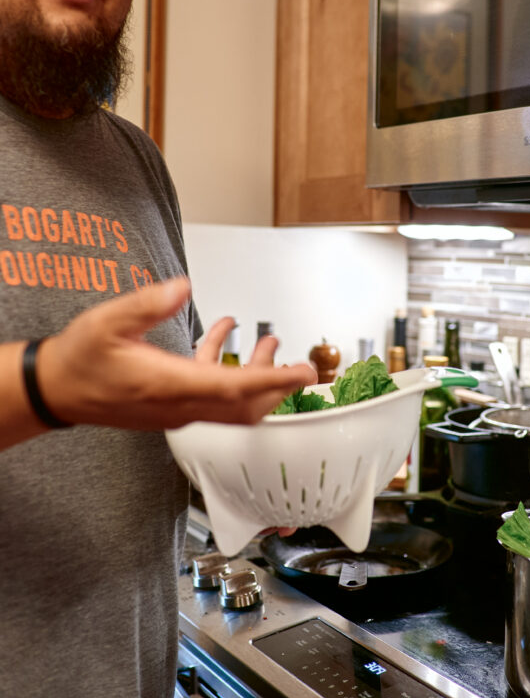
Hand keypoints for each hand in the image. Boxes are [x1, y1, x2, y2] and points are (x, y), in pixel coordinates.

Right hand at [37, 277, 316, 430]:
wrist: (57, 390)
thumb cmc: (79, 360)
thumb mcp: (107, 322)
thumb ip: (147, 303)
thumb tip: (181, 287)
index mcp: (169, 386)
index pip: (235, 388)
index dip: (275, 380)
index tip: (304, 373)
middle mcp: (179, 405)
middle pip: (244, 407)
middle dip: (277, 386)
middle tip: (300, 365)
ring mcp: (176, 410)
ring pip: (231, 403)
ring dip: (256, 376)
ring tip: (269, 343)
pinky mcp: (171, 407)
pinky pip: (212, 394)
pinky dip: (226, 369)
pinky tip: (222, 335)